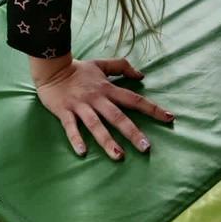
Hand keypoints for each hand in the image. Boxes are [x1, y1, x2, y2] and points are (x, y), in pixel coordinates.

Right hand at [31, 55, 173, 159]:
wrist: (51, 67)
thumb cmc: (78, 69)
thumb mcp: (101, 64)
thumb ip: (121, 66)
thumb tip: (141, 74)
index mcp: (107, 88)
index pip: (134, 99)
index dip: (152, 108)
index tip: (169, 118)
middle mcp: (96, 98)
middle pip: (117, 116)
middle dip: (132, 132)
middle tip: (146, 148)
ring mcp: (80, 106)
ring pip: (96, 125)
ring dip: (107, 141)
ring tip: (119, 157)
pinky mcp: (64, 111)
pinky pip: (71, 127)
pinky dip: (76, 138)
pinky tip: (82, 152)